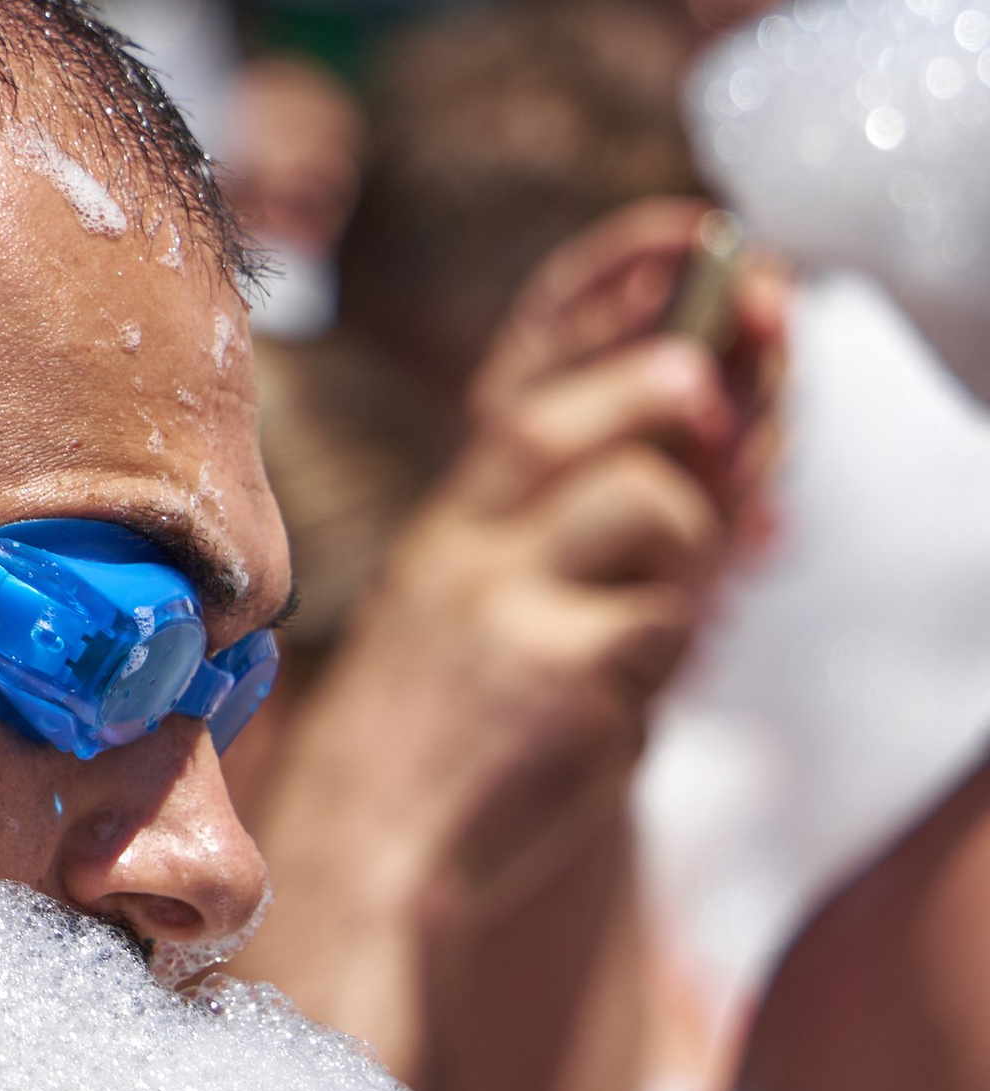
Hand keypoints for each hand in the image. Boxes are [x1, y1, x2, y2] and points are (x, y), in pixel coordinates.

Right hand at [304, 200, 788, 922]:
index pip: (528, 369)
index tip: (691, 237)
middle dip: (670, 379)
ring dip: (690, 553)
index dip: (610, 290)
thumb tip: (716, 446)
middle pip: (582, 414)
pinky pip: (666, 622)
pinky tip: (614, 703)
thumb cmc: (443, 732)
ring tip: (641, 624)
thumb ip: (576, 530)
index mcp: (454, 516)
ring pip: (652, 506)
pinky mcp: (553, 671)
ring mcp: (504, 599)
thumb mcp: (481, 604)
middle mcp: (466, 538)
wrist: (369, 853)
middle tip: (722, 376)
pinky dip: (667, 656)